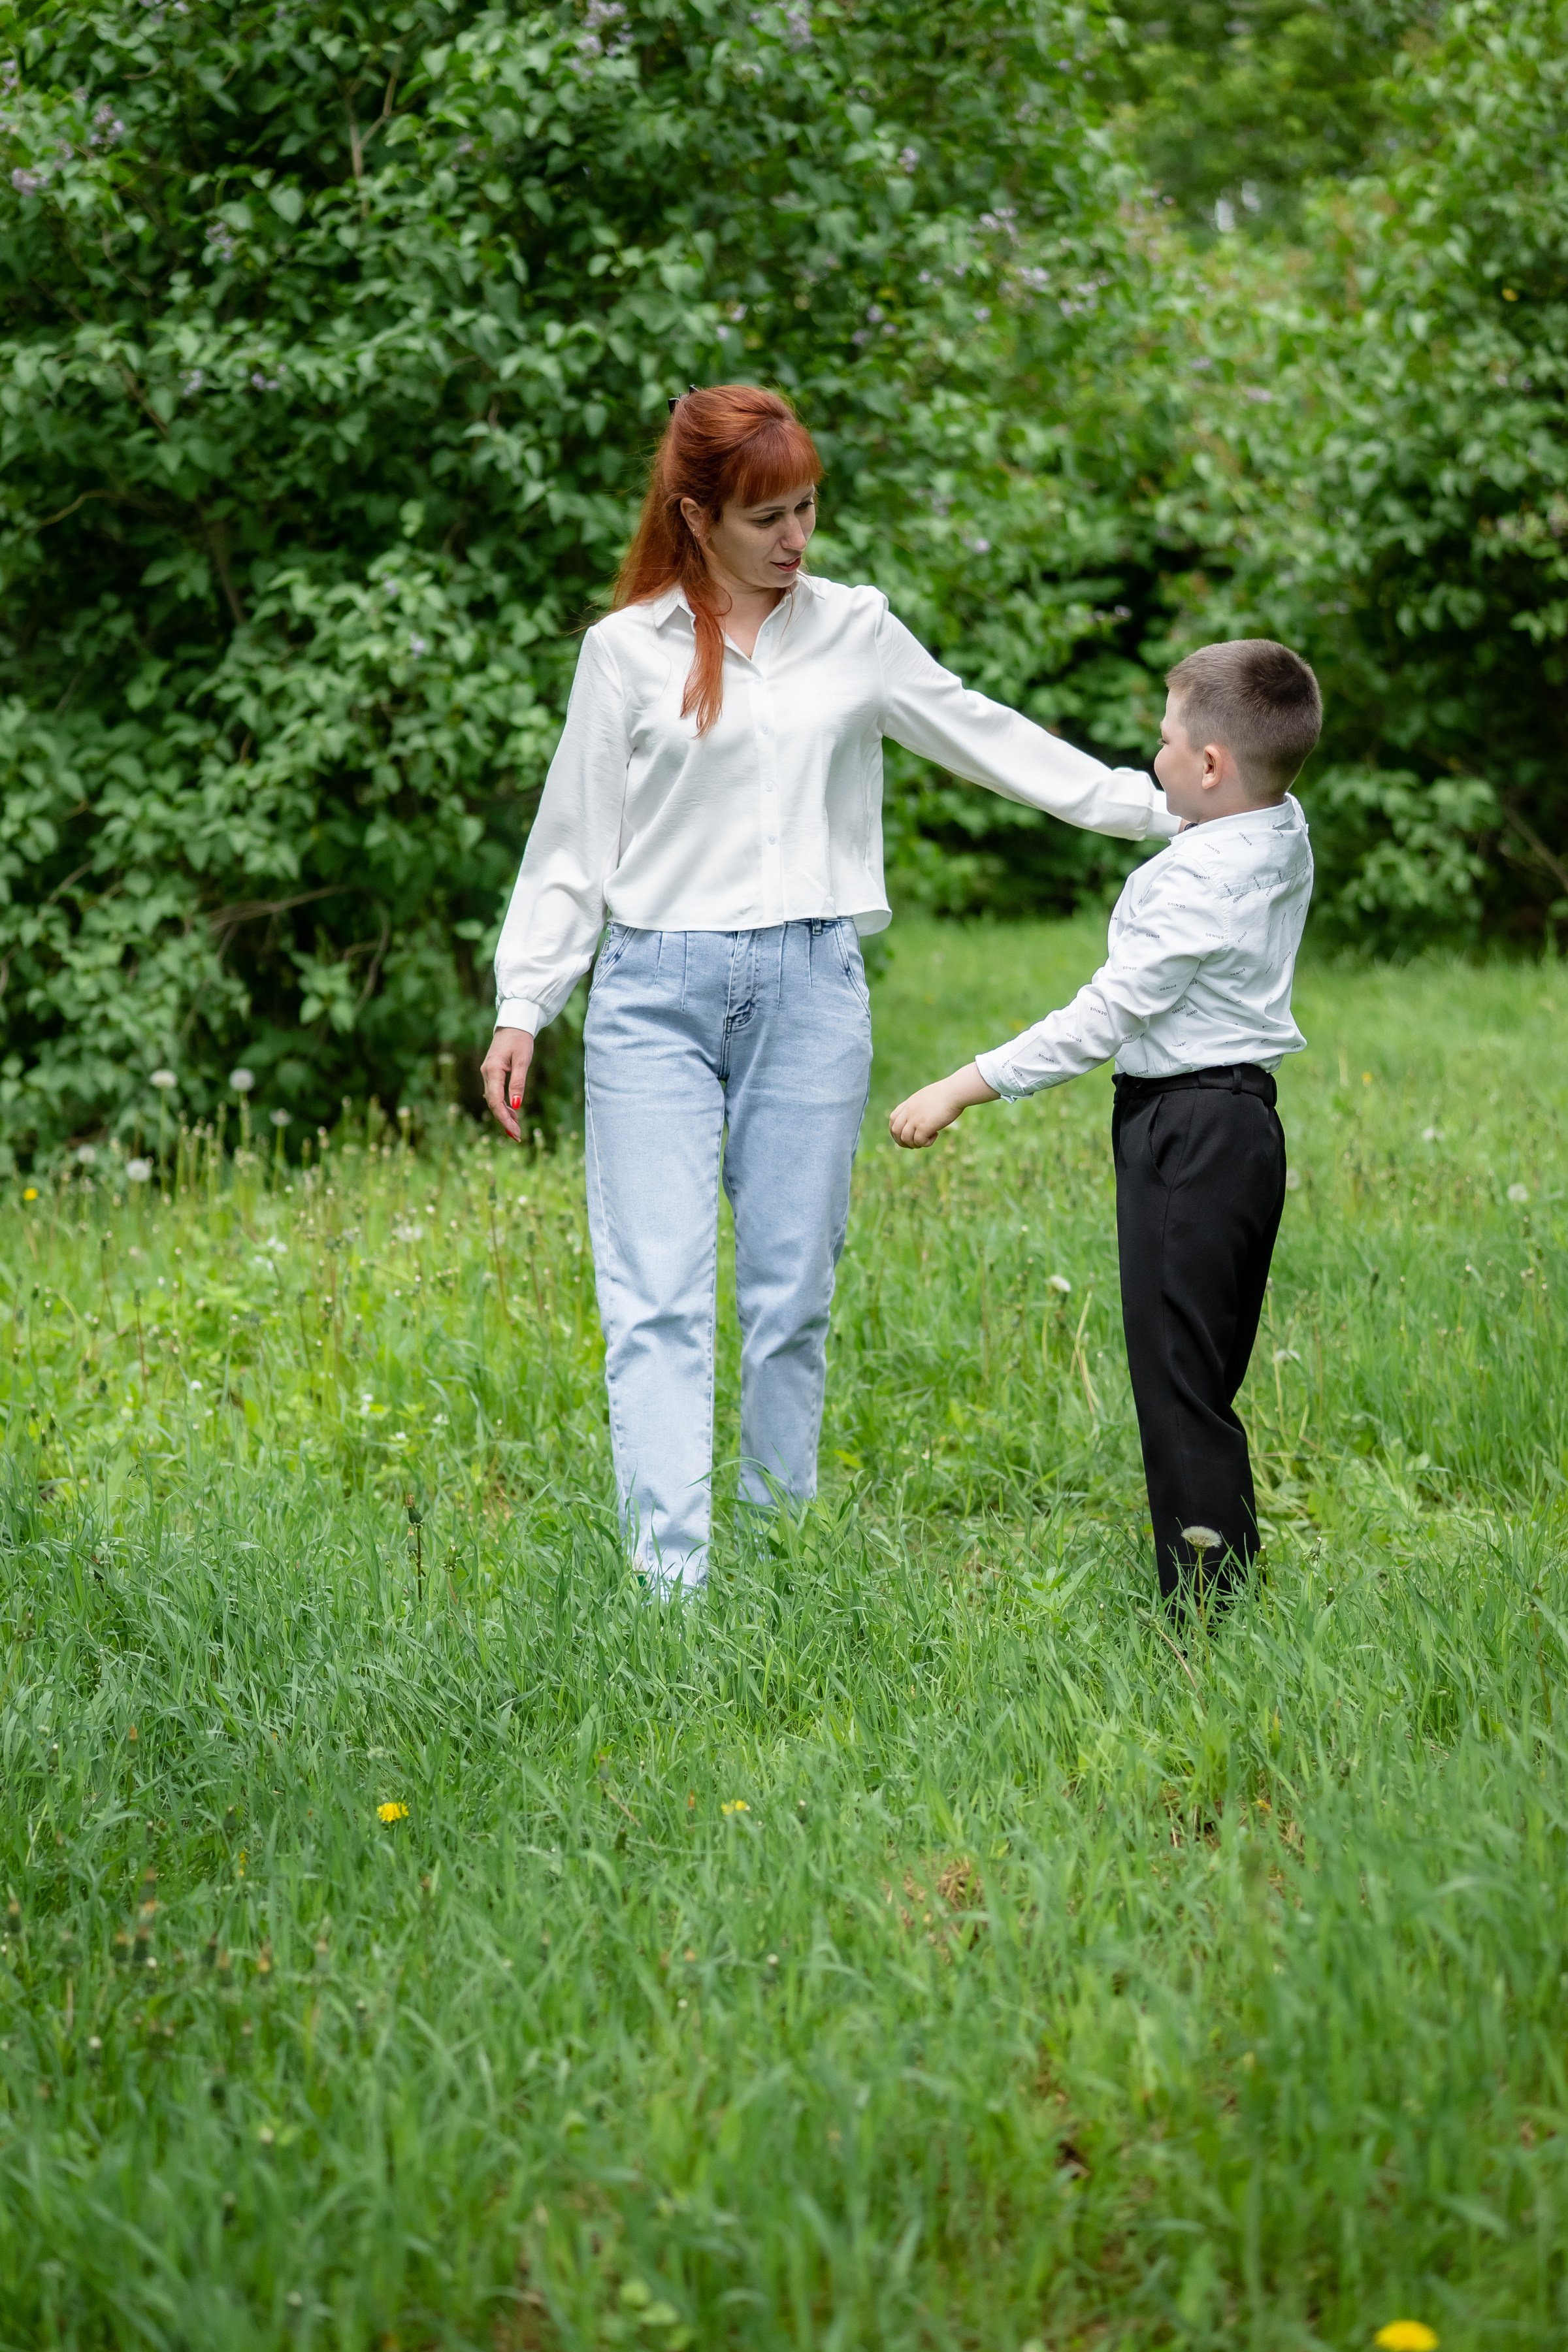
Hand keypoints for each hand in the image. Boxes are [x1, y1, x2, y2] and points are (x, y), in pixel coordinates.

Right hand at [481, 1026, 534, 1140]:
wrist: (513, 1025)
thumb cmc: (520, 1040)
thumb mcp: (523, 1060)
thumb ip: (518, 1082)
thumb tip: (516, 1105)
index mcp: (493, 1070)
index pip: (495, 1100)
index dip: (504, 1117)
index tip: (515, 1131)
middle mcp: (486, 1074)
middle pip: (493, 1103)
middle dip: (504, 1121)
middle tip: (517, 1136)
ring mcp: (488, 1074)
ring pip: (493, 1100)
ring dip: (504, 1115)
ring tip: (516, 1129)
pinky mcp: (492, 1074)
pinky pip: (495, 1094)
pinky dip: (503, 1106)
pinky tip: (513, 1114)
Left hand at [888, 1062, 997, 1148]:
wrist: (955, 1091)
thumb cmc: (947, 1093)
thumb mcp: (928, 1098)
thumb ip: (921, 1106)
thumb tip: (923, 1117)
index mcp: (909, 1104)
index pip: (893, 1119)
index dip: (895, 1131)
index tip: (904, 1137)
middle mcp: (909, 1111)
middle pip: (896, 1131)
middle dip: (902, 1142)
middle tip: (915, 1144)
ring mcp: (915, 1119)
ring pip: (906, 1139)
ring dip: (915, 1144)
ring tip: (927, 1139)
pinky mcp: (924, 1126)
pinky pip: (919, 1141)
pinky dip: (927, 1142)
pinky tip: (936, 1134)